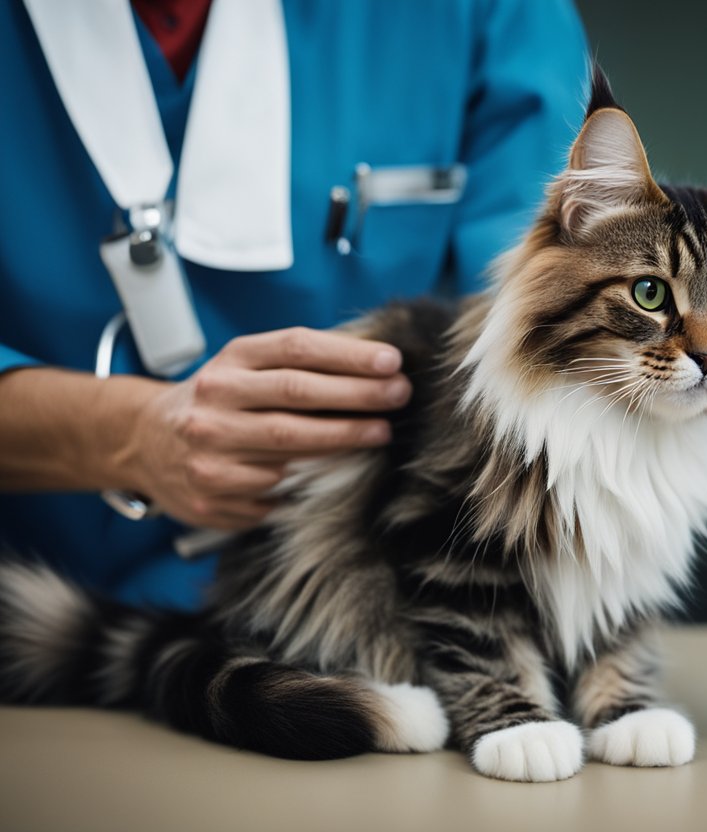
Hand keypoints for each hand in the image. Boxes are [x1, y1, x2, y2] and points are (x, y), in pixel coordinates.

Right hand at [121, 328, 409, 529]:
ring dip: (344, 441)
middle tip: (398, 396)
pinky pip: (276, 490)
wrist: (144, 441)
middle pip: (297, 395)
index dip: (348, 355)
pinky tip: (338, 474)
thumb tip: (374, 364)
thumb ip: (299, 363)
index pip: (296, 349)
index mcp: (229, 362)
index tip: (391, 361)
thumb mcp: (247, 366)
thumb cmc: (219, 399)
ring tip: (380, 433)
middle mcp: (215, 402)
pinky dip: (310, 482)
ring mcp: (210, 451)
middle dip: (357, 396)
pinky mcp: (212, 496)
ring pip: (290, 447)